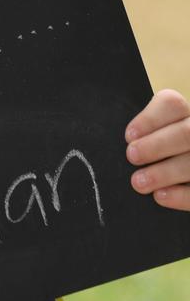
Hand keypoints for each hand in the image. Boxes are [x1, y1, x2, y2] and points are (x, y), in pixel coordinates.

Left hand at [125, 89, 189, 210]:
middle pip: (186, 133)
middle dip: (156, 145)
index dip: (149, 119)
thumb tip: (117, 144)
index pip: (172, 104)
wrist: (179, 160)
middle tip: (131, 156)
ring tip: (138, 182)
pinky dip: (180, 195)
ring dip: (164, 172)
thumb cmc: (159, 150)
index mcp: (185, 113)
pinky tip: (160, 196)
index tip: (128, 136)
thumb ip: (141, 135)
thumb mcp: (154, 134)